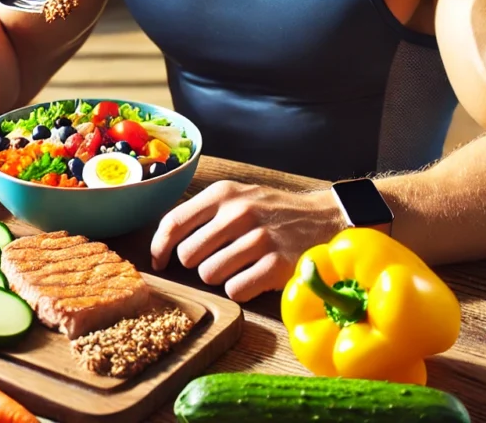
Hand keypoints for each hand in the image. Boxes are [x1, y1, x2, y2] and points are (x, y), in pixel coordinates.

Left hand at [150, 181, 345, 301]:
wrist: (325, 218)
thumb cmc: (273, 212)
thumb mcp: (238, 196)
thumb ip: (203, 213)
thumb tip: (164, 241)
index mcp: (223, 194)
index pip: (173, 222)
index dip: (159, 247)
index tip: (159, 261)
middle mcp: (238, 213)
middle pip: (188, 255)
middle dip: (196, 264)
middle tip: (217, 259)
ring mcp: (259, 239)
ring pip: (209, 275)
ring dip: (220, 277)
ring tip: (239, 266)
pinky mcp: (276, 265)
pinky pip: (235, 290)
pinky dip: (240, 290)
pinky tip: (253, 278)